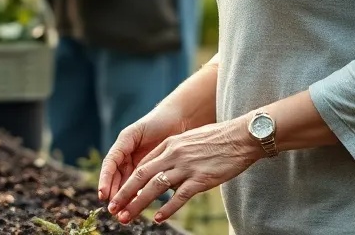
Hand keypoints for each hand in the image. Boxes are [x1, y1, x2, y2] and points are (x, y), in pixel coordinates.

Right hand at [99, 104, 189, 201]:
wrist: (178, 119)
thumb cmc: (160, 121)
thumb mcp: (141, 131)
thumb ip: (130, 143)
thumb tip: (123, 164)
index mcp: (123, 143)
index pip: (110, 163)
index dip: (105, 179)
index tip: (103, 194)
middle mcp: (127, 154)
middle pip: (116, 177)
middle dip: (113, 194)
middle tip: (113, 210)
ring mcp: (137, 162)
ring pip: (127, 182)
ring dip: (124, 197)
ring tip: (122, 213)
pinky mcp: (148, 169)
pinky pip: (140, 183)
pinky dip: (137, 194)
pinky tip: (136, 204)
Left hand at [106, 118, 258, 224]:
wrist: (242, 136)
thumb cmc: (219, 139)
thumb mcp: (190, 141)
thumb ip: (176, 154)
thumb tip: (167, 171)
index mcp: (170, 144)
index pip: (142, 164)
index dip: (128, 181)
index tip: (118, 194)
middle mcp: (173, 154)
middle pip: (141, 176)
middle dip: (124, 194)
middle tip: (112, 209)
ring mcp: (186, 166)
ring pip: (154, 187)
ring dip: (137, 203)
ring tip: (126, 217)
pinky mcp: (200, 178)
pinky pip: (179, 196)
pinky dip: (167, 208)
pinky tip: (157, 218)